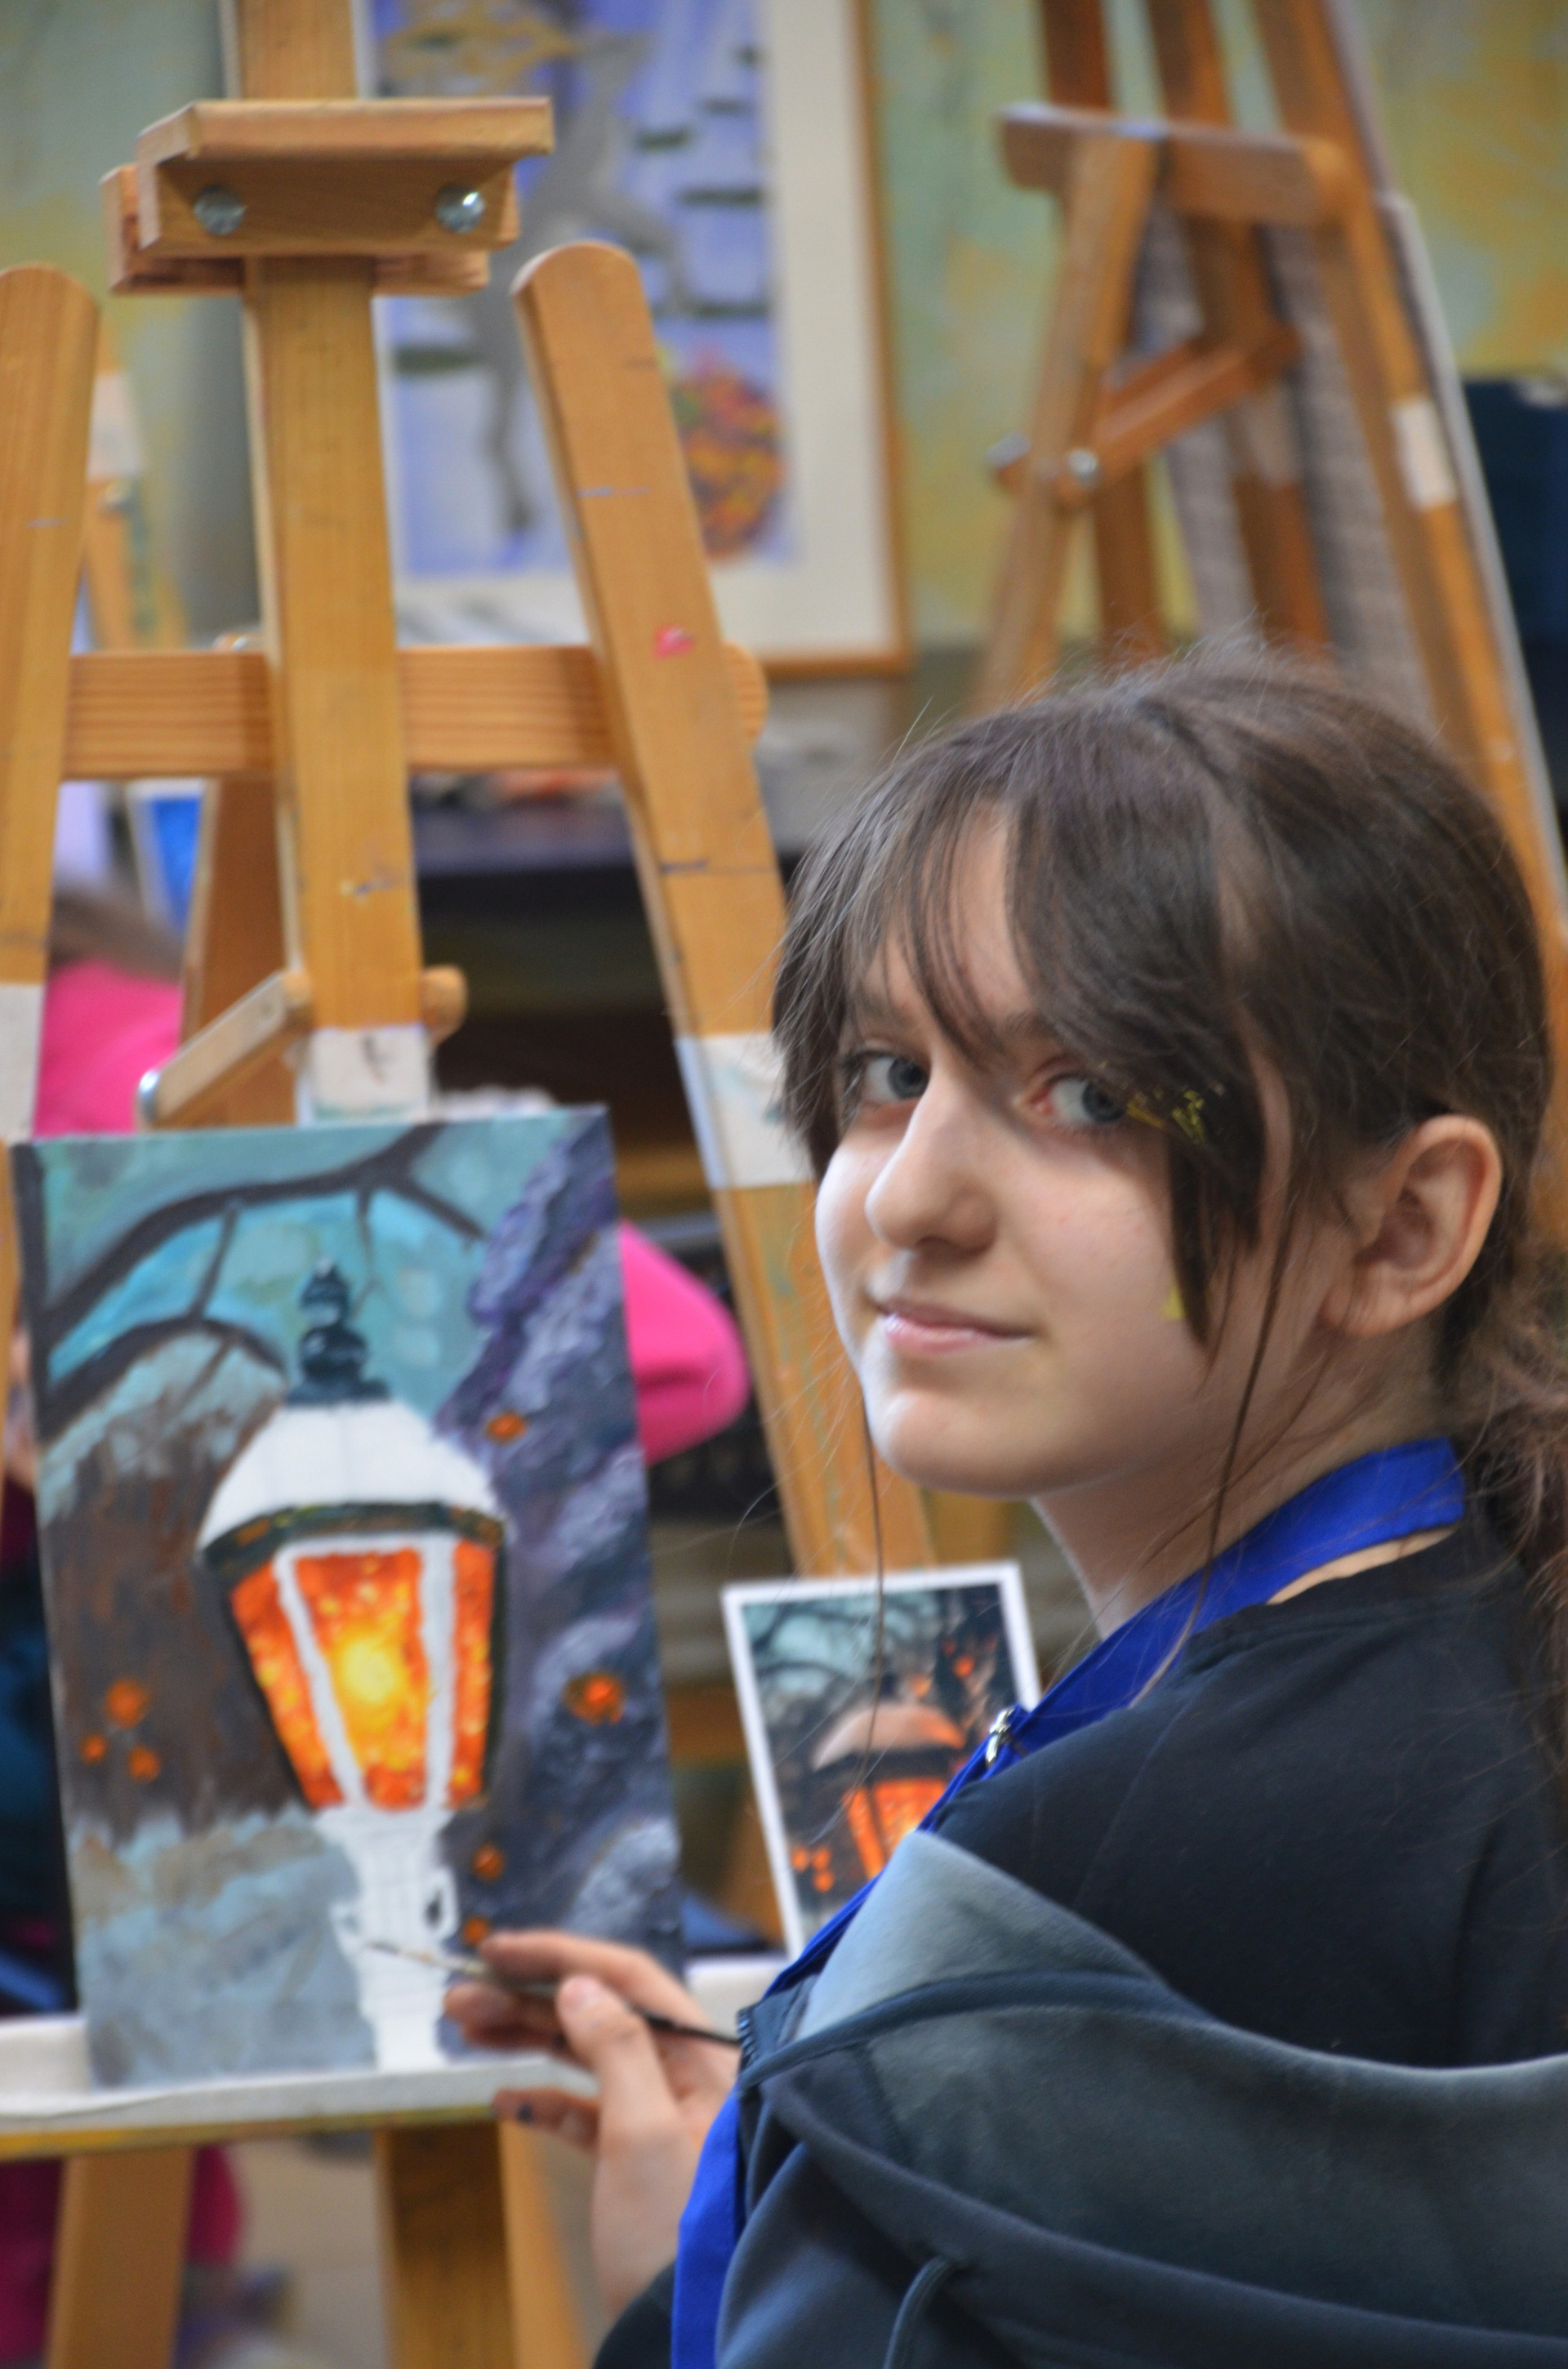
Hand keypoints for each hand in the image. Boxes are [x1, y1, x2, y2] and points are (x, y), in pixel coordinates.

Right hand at [445, 1930, 737, 2316]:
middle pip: (598, 2015)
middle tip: (460, 1997)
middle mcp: (683, 2078)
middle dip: (528, 2000)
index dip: (563, 1955)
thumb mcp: (642, 2134)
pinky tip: (506, 2101)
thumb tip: (580, 1984)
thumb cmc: (675, 2237)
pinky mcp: (633, 2161)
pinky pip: (584, 2113)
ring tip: (466, 2028)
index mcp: (701, 2059)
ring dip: (525, 2040)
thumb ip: (615, 2050)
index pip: (629, 1980)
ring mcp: (657, 2119)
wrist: (684, 2335)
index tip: (499, 1949)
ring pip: (585, 2058)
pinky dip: (544, 2102)